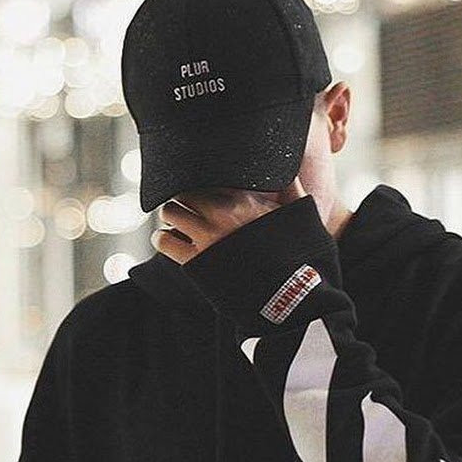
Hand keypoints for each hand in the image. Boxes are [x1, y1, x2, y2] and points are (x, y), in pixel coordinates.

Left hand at [151, 177, 306, 264]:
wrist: (291, 295)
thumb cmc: (296, 255)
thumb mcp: (299, 215)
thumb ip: (291, 186)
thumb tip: (290, 165)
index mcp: (246, 198)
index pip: (213, 174)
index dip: (206, 177)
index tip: (205, 183)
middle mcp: (224, 213)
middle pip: (186, 190)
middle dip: (185, 196)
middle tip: (187, 203)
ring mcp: (208, 237)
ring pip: (170, 211)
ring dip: (172, 215)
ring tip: (177, 220)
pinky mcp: (196, 261)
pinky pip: (164, 240)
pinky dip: (162, 237)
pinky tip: (168, 238)